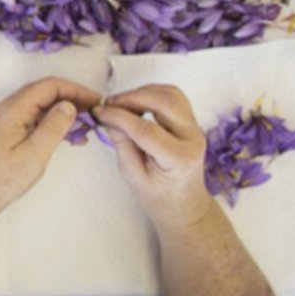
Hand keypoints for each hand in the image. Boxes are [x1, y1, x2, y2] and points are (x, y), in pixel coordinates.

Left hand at [0, 77, 101, 217]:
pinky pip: (37, 116)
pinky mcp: (12, 128)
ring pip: (43, 104)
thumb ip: (53, 128)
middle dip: (72, 99)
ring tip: (87, 126)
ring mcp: (10, 117)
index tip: (96, 101)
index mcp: (14, 109)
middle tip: (95, 114)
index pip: (48, 86)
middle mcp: (10, 107)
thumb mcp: (34, 154)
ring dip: (65, 111)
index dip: (74, 90)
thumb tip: (69, 105)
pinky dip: (56, 122)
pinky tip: (72, 136)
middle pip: (46, 92)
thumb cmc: (5, 177)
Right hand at [94, 85, 213, 234]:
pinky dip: (152, 93)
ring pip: (171, 94)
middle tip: (108, 105)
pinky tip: (135, 102)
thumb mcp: (133, 175)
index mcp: (179, 159)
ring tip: (121, 104)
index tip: (98, 112)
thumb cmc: (158, 195)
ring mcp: (195, 128)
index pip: (146, 129)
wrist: (184, 203)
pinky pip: (174, 96)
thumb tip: (107, 117)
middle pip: (164, 103)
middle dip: (132, 98)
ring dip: (142, 92)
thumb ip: (122, 144)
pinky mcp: (191, 121)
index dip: (119, 117)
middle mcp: (193, 139)